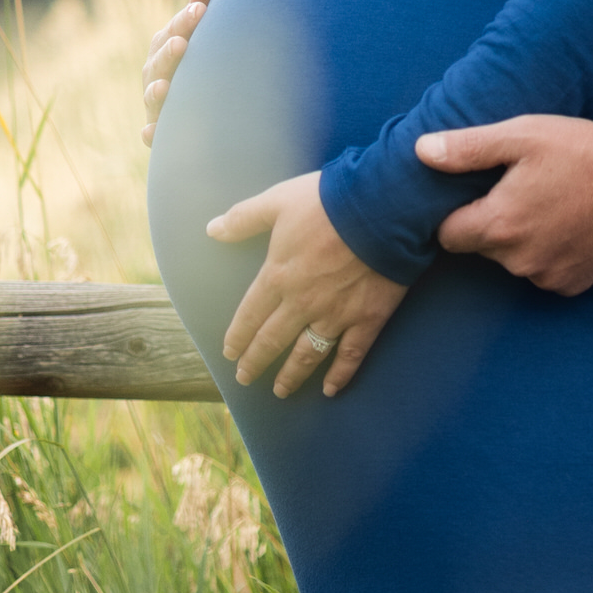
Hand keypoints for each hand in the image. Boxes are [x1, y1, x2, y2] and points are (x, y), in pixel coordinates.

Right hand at [141, 0, 212, 144]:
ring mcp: (155, 102)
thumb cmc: (198, 58)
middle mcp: (155, 73)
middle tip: (182, 44)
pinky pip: (150, 134)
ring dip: (156, 92)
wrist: (196, 103)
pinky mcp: (159, 130)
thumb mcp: (199, 32)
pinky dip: (150, 135)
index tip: (201, 10)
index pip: (173, 30)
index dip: (186, 20)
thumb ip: (200, 5)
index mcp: (165, 46)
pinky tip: (151, 134)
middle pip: (159, 63)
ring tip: (163, 88)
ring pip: (152, 97)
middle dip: (169, 53)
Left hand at [209, 171, 405, 396]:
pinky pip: (351, 354)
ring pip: (307, 354)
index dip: (239, 335)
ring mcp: (336, 315)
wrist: (381, 208)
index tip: (230, 352)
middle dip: (256, 361)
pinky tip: (330, 389)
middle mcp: (302, 303)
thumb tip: (212, 229)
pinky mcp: (367, 318)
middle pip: (273, 339)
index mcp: (278, 276)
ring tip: (280, 390)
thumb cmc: (327, 202)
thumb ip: (245, 218)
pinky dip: (340, 374)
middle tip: (245, 377)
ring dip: (291, 374)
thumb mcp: (278, 201)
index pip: (251, 314)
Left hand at [416, 116, 592, 294]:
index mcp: (498, 225)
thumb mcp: (520, 135)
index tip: (478, 193)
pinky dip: (553, 254)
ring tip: (551, 203)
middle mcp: (518, 261)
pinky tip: (571, 225)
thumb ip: (467, 149)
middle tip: (522, 189)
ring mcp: (548, 277)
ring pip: (516, 262)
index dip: (458, 213)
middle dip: (494, 224)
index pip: (448, 235)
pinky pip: (547, 273)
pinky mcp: (574, 285)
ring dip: (524, 240)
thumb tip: (421, 151)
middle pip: (483, 248)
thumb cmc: (579, 150)